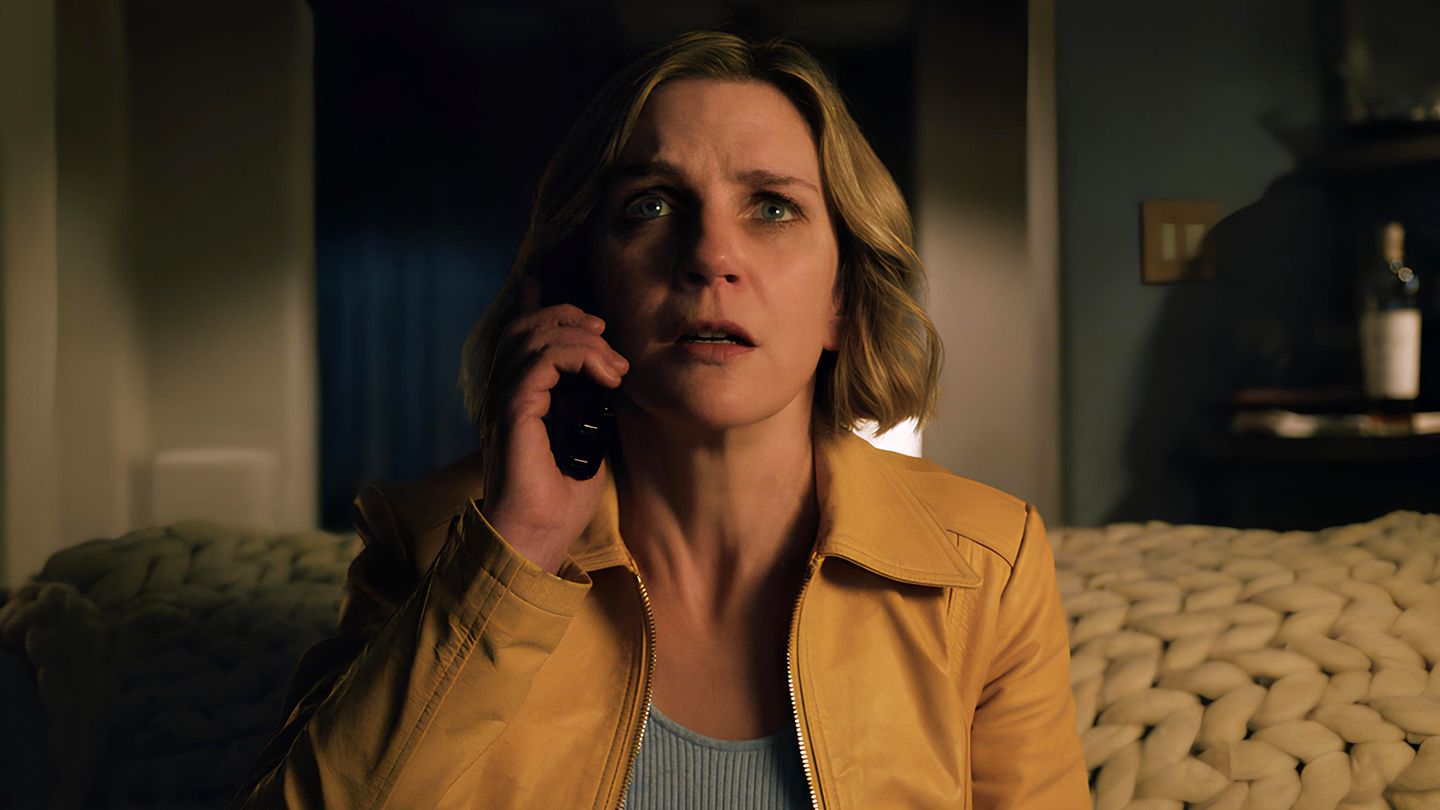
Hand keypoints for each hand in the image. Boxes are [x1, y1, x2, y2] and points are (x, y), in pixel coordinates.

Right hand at [481, 302, 627, 573]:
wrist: (538, 538)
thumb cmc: (560, 504)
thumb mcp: (588, 446)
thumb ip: (591, 412)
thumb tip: (609, 383)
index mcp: (516, 401)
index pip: (520, 339)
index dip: (546, 311)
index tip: (593, 320)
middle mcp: (503, 396)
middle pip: (525, 329)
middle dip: (569, 319)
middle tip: (606, 334)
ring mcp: (504, 402)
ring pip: (533, 338)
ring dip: (581, 339)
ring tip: (614, 362)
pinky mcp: (513, 411)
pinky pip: (541, 362)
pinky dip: (577, 357)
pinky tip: (604, 376)